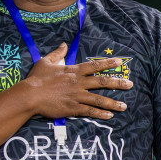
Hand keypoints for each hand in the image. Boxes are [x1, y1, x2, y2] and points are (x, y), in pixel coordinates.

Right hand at [18, 42, 132, 120]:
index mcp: (74, 71)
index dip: (108, 63)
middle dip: (118, 83)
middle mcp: (79, 83)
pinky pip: (90, 111)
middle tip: (130, 84)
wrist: (30, 95)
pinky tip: (110, 116)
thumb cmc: (36, 79)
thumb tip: (64, 44)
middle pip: (103, 82)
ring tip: (124, 106)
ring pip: (100, 99)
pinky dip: (101, 114)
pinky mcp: (73, 108)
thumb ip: (57, 53)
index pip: (95, 65)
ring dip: (113, 103)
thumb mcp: (46, 62)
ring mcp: (77, 96)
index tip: (120, 61)